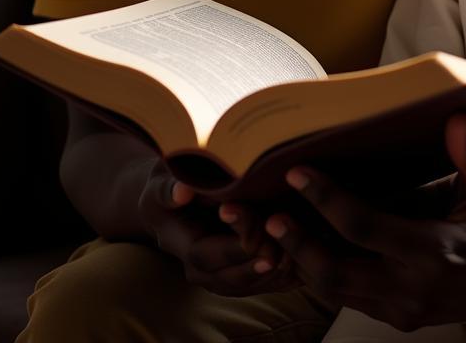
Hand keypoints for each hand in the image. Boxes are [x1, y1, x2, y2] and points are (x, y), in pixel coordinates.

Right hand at [137, 160, 295, 295]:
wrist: (180, 192)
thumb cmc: (175, 177)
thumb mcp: (164, 178)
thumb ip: (170, 187)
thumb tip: (182, 192)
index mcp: (178, 242)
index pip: (204, 255)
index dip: (231, 248)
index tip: (258, 236)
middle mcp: (196, 265)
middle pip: (226, 278)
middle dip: (256, 266)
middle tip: (285, 253)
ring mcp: (216, 272)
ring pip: (245, 287)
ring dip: (271, 276)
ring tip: (296, 260)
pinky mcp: (236, 271)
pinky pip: (257, 285)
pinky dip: (279, 280)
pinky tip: (301, 269)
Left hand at [263, 114, 465, 329]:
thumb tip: (455, 118)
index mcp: (438, 250)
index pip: (363, 227)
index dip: (324, 199)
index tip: (295, 172)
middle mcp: (417, 287)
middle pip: (335, 271)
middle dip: (297, 242)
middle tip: (268, 211)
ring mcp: (410, 310)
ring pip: (339, 291)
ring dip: (305, 261)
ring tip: (277, 228)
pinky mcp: (408, 318)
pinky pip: (354, 300)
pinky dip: (327, 276)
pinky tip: (312, 247)